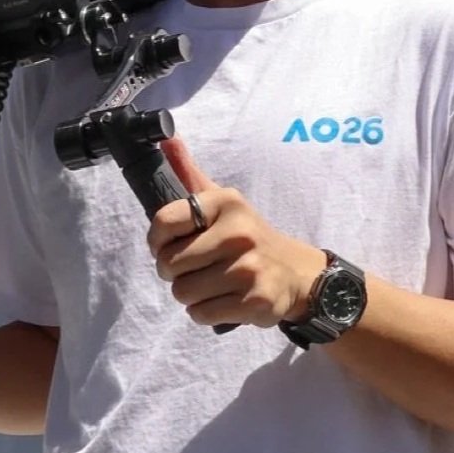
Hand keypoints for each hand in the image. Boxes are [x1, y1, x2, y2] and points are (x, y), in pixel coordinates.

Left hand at [148, 136, 326, 331]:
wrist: (296, 273)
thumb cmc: (247, 237)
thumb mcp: (224, 202)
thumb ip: (191, 174)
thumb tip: (166, 138)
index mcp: (227, 203)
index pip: (164, 222)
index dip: (157, 240)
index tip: (169, 244)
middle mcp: (239, 233)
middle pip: (169, 264)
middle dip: (174, 272)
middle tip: (194, 268)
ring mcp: (249, 270)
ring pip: (183, 293)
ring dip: (190, 294)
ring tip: (211, 284)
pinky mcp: (255, 302)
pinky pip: (201, 314)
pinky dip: (205, 312)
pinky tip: (223, 300)